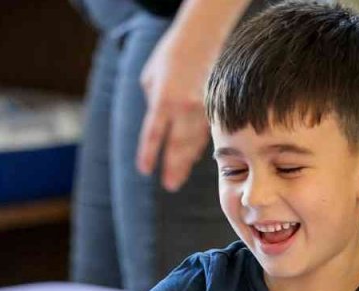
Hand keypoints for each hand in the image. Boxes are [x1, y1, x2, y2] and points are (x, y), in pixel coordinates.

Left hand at [136, 29, 219, 190]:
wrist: (200, 36)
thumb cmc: (169, 57)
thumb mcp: (150, 80)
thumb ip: (152, 105)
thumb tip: (158, 127)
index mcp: (164, 99)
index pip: (154, 134)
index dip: (149, 154)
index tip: (144, 170)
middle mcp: (184, 106)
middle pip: (177, 145)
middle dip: (173, 167)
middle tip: (169, 186)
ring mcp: (202, 107)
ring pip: (194, 141)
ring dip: (186, 162)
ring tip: (177, 179)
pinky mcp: (214, 105)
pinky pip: (205, 131)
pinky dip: (198, 146)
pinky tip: (191, 159)